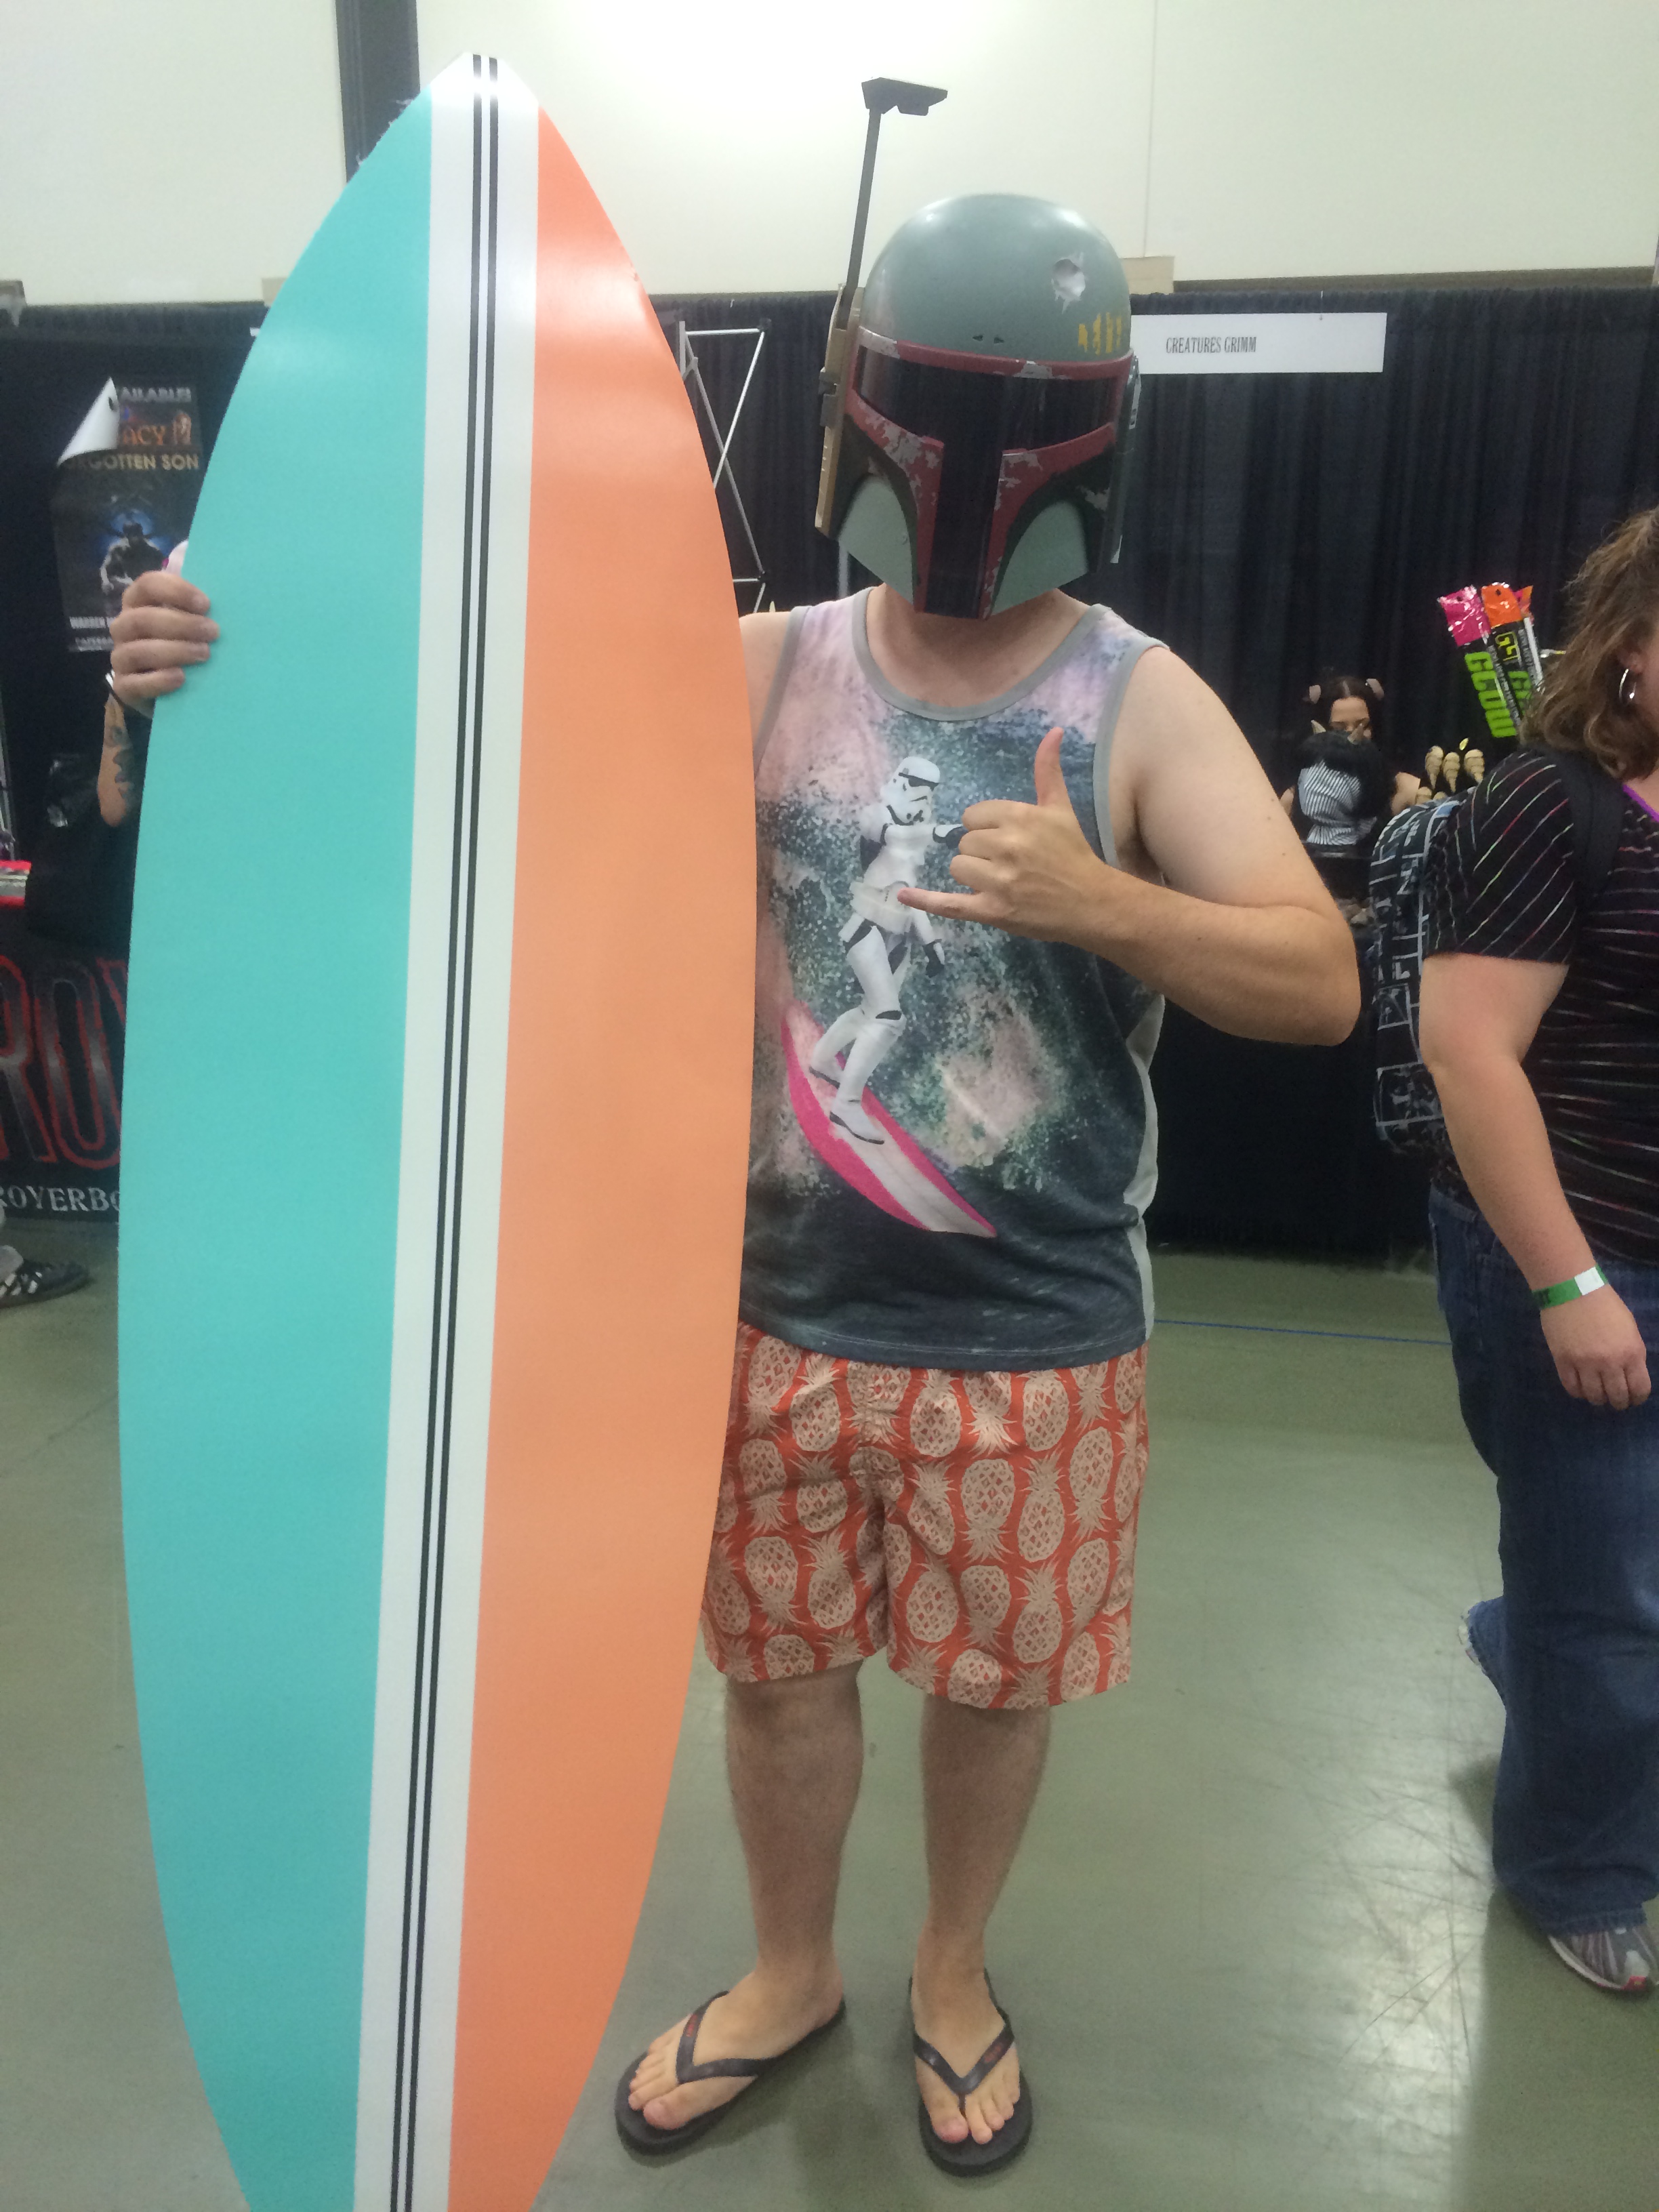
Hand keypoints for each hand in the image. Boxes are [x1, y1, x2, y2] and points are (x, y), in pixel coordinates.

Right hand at [109, 569, 216, 704]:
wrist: (165, 690)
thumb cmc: (181, 646)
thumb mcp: (189, 624)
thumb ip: (197, 610)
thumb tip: (226, 601)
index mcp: (138, 603)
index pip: (148, 585)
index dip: (176, 591)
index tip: (206, 604)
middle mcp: (124, 627)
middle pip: (143, 618)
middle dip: (181, 624)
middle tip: (212, 632)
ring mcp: (120, 657)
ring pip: (138, 651)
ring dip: (174, 651)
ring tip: (204, 654)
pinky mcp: (124, 686)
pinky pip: (135, 683)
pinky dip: (158, 680)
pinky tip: (181, 678)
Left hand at [896, 726, 1111, 941]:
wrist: (1091, 902)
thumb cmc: (1073, 854)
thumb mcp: (1061, 809)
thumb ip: (1048, 771)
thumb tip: (1053, 731)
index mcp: (1019, 817)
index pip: (973, 817)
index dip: (986, 828)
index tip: (1007, 839)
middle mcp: (1006, 846)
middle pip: (965, 842)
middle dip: (981, 852)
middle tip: (1010, 863)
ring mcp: (998, 881)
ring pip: (958, 868)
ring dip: (973, 875)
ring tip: (1002, 882)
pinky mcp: (992, 911)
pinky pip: (949, 904)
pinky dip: (925, 901)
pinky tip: (902, 895)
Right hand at [1539, 1286, 1650, 1409]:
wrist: (1573, 1289)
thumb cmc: (1605, 1304)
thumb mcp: (1629, 1329)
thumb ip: (1631, 1353)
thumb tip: (1627, 1374)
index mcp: (1632, 1352)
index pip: (1640, 1389)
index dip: (1637, 1398)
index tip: (1633, 1399)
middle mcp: (1610, 1362)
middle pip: (1617, 1396)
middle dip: (1618, 1402)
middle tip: (1614, 1400)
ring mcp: (1585, 1363)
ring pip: (1594, 1396)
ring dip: (1598, 1399)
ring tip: (1596, 1394)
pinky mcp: (1563, 1361)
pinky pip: (1572, 1387)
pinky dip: (1578, 1392)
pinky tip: (1580, 1387)